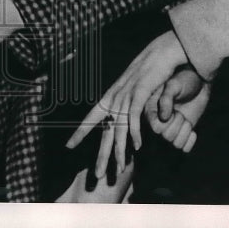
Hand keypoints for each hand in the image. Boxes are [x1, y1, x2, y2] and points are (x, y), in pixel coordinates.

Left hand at [65, 29, 190, 179]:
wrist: (160, 52)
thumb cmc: (147, 71)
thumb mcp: (132, 89)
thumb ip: (125, 103)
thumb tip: (120, 118)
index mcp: (111, 96)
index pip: (91, 117)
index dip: (80, 133)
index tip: (68, 146)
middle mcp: (115, 97)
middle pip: (105, 131)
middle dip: (101, 154)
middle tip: (96, 175)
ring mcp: (127, 94)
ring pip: (119, 129)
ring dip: (119, 151)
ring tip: (117, 170)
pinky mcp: (140, 91)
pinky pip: (134, 116)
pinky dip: (135, 132)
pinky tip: (137, 147)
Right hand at [145, 67, 210, 152]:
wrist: (199, 81)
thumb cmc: (184, 80)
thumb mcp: (174, 85)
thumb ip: (166, 98)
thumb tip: (163, 117)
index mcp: (152, 110)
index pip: (156, 128)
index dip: (166, 123)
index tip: (173, 111)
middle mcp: (159, 121)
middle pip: (167, 137)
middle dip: (178, 125)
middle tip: (180, 112)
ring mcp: (171, 128)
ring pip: (176, 144)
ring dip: (185, 132)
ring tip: (186, 119)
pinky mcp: (183, 132)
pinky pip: (185, 148)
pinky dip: (191, 141)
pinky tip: (193, 130)